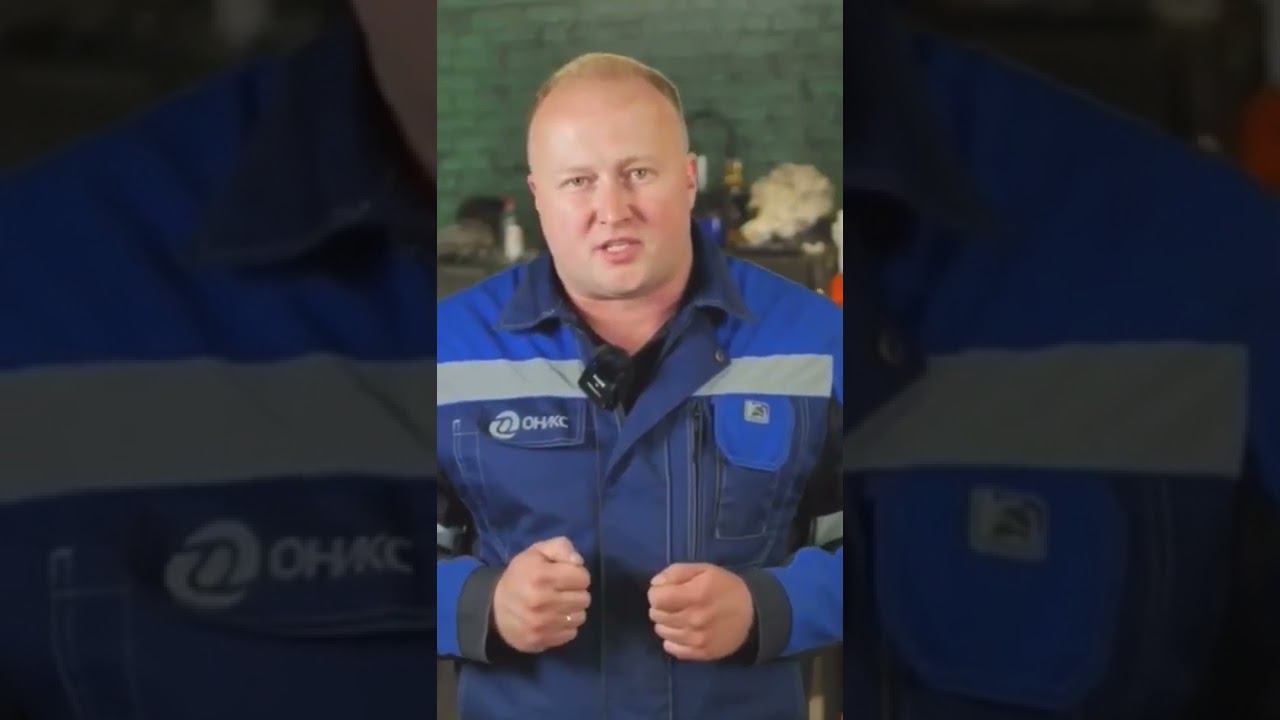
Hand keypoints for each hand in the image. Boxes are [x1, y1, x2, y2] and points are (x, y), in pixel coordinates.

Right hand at [492, 536, 590, 652]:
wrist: (494, 608)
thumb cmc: (520, 576)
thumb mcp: (537, 552)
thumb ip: (561, 547)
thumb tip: (578, 562)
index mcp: (541, 576)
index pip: (583, 578)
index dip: (577, 575)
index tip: (566, 576)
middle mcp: (542, 601)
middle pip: (584, 599)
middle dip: (576, 592)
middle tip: (562, 591)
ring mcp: (541, 624)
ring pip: (580, 617)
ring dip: (572, 610)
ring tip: (558, 605)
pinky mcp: (541, 640)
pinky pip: (571, 633)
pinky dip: (565, 626)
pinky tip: (553, 619)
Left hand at [647, 563, 753, 661]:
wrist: (753, 614)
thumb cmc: (726, 587)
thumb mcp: (704, 569)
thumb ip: (676, 572)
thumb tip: (655, 584)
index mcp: (696, 594)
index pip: (656, 598)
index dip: (657, 592)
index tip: (666, 590)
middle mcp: (694, 619)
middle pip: (657, 615)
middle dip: (660, 607)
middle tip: (674, 603)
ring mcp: (697, 639)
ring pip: (662, 632)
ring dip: (666, 623)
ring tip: (679, 616)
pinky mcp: (701, 653)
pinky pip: (672, 649)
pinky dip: (672, 640)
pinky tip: (683, 631)